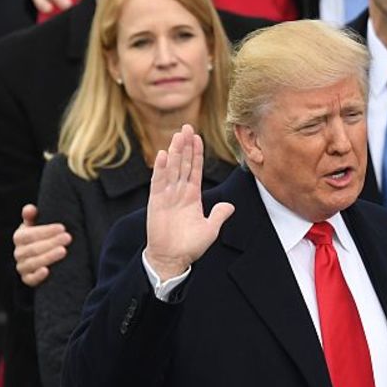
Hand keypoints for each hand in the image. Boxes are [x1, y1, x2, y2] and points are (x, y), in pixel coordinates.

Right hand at [12, 204, 69, 286]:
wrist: (40, 258)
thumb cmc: (40, 238)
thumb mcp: (35, 226)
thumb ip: (32, 217)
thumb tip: (30, 208)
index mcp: (20, 237)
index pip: (30, 234)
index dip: (46, 231)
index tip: (62, 227)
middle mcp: (19, 252)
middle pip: (33, 248)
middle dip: (51, 242)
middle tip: (68, 237)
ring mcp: (23, 266)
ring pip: (33, 262)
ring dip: (48, 257)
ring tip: (63, 251)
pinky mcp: (28, 279)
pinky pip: (31, 279)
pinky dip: (38, 276)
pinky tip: (47, 271)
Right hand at [143, 125, 233, 280]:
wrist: (172, 259)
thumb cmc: (190, 246)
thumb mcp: (210, 229)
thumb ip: (219, 215)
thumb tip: (230, 206)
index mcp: (192, 196)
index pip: (195, 170)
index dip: (197, 154)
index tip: (198, 138)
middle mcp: (179, 193)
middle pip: (183, 164)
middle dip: (185, 146)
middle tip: (187, 126)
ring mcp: (167, 196)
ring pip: (172, 169)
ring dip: (175, 152)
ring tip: (178, 135)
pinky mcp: (156, 203)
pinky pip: (159, 182)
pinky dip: (161, 169)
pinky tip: (163, 155)